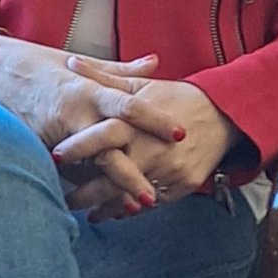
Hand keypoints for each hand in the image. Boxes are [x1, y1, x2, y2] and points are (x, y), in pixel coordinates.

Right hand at [0, 35, 183, 204]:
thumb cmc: (40, 64)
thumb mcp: (82, 63)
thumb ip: (121, 71)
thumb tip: (156, 63)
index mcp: (87, 90)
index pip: (128, 105)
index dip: (155, 120)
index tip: (180, 134)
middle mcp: (72, 113)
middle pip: (108, 147)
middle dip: (131, 174)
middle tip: (153, 196)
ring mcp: (51, 134)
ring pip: (84, 168)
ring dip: (107, 189)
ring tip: (130, 209)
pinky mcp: (34, 148)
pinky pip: (61, 174)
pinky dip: (80, 189)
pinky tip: (96, 205)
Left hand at [55, 74, 241, 219]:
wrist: (222, 114)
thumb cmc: (175, 97)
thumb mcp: (140, 86)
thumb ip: (103, 79)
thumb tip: (70, 64)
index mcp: (137, 122)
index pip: (102, 135)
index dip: (77, 146)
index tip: (54, 156)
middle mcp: (152, 148)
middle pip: (111, 176)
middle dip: (84, 192)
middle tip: (62, 200)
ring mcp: (168, 170)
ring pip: (129, 197)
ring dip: (104, 207)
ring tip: (85, 213)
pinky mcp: (182, 186)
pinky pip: (151, 203)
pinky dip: (130, 208)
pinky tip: (113, 212)